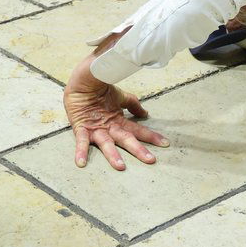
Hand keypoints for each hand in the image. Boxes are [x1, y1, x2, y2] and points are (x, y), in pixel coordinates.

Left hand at [64, 53, 167, 169]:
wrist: (82, 80)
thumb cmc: (99, 89)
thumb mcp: (119, 96)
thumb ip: (132, 104)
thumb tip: (146, 113)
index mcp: (118, 121)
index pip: (138, 130)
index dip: (151, 136)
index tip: (164, 143)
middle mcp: (109, 128)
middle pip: (126, 139)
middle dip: (138, 150)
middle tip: (150, 160)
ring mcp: (95, 130)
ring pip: (106, 144)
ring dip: (113, 156)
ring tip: (120, 166)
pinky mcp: (81, 128)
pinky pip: (81, 141)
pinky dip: (81, 152)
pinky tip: (81, 163)